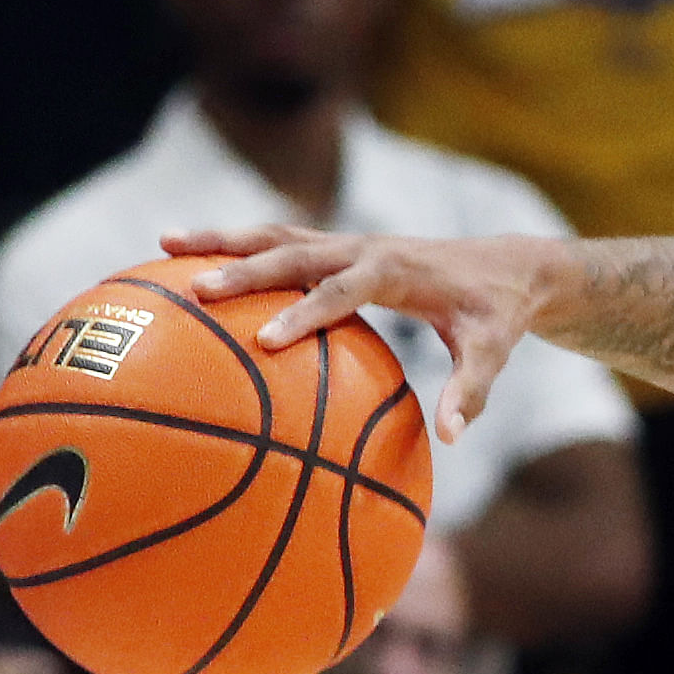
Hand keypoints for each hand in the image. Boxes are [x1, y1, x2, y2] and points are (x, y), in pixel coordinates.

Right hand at [168, 225, 571, 437]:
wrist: (509, 266)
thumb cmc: (497, 315)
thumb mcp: (491, 352)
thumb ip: (470, 391)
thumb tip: (451, 439)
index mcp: (396, 271)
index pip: (343, 291)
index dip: (305, 313)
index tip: (266, 340)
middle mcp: (365, 247)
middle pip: (294, 253)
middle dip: (245, 270)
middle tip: (195, 290)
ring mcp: (349, 242)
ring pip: (277, 235)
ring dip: (223, 238)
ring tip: (164, 242)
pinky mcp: (340, 246)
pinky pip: (283, 242)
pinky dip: (240, 245)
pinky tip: (194, 256)